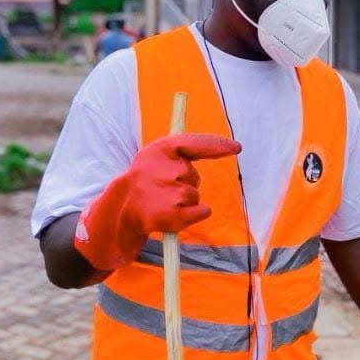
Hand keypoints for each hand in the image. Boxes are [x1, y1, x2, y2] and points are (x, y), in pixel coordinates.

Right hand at [124, 133, 241, 233]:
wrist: (123, 207)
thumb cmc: (146, 177)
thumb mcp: (158, 155)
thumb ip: (187, 147)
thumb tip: (232, 145)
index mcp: (161, 150)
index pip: (195, 144)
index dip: (217, 145)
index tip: (236, 147)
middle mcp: (167, 169)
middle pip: (193, 176)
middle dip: (183, 183)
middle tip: (162, 188)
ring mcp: (171, 193)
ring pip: (195, 195)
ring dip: (184, 200)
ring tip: (162, 201)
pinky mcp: (175, 216)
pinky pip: (202, 211)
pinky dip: (195, 214)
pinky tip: (174, 214)